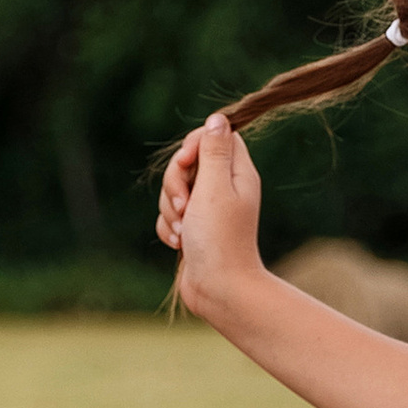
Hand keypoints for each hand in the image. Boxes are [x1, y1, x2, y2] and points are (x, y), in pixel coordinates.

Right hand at [155, 110, 266, 316]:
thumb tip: (218, 118)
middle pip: (188, 162)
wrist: (218, 288)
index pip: (215, 136)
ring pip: (174, 191)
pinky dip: (170, 228)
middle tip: (184, 204)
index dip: (194, 144)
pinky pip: (170, 216)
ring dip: (170, 210)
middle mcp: (224, 188)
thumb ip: (213, 151)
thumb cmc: (219, 238)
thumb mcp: (214, 187)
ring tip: (185, 230)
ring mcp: (208, 209)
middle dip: (175, 183)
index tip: (186, 164)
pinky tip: (180, 244)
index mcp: (237, 173)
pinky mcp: (193, 228)